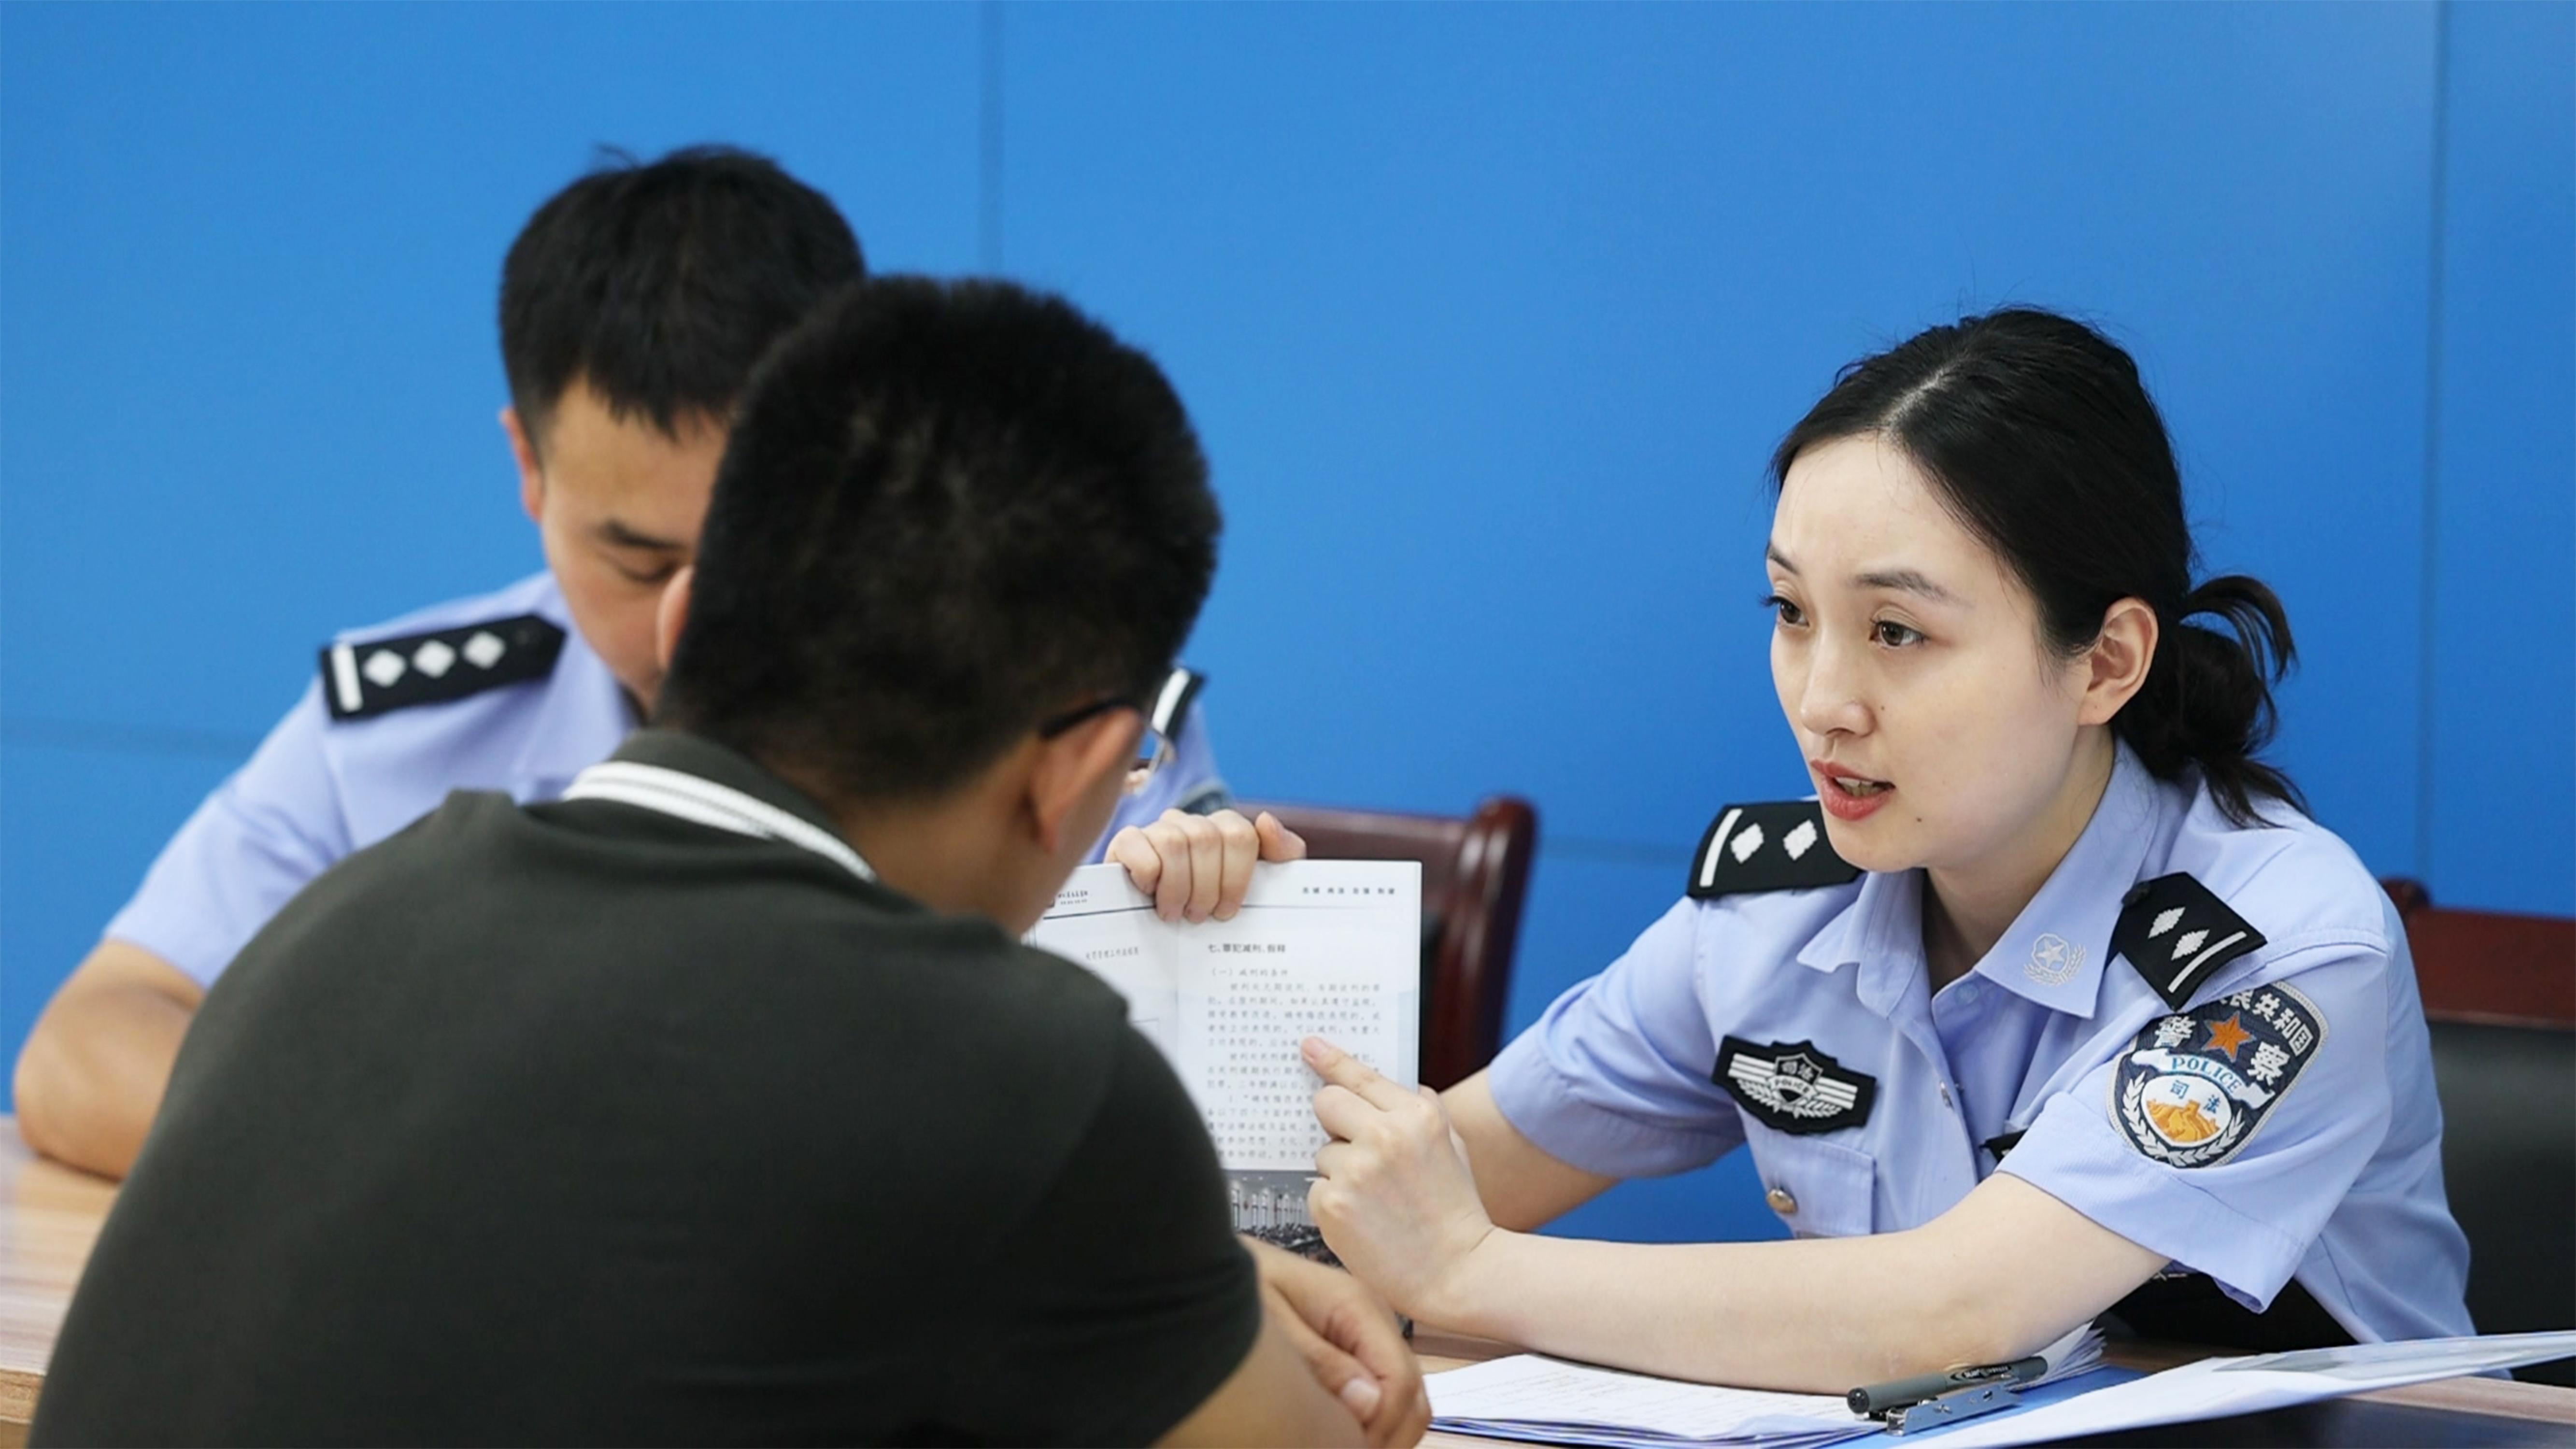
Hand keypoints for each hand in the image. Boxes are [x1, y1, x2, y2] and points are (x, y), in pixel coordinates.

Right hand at [1107, 808, 1305, 921]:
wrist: (1159, 938)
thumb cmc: (1213, 910)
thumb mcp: (1259, 889)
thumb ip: (1282, 854)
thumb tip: (1266, 821)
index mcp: (1224, 830)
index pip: (1240, 835)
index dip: (1236, 878)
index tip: (1227, 911)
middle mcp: (1191, 824)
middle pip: (1206, 839)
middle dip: (1205, 887)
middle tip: (1198, 917)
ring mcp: (1157, 830)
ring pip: (1173, 841)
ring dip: (1176, 887)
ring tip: (1174, 912)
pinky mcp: (1126, 841)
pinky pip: (1136, 842)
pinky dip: (1146, 873)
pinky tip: (1147, 892)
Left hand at [1244, 1238, 1429, 1448]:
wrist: (1213, 1264)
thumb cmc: (1237, 1290)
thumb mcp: (1268, 1325)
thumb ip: (1319, 1363)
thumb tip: (1370, 1405)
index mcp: (1358, 1307)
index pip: (1399, 1380)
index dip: (1381, 1426)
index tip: (1344, 1446)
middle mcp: (1376, 1319)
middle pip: (1413, 1394)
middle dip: (1387, 1435)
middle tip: (1341, 1448)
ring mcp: (1369, 1333)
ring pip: (1405, 1399)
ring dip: (1383, 1431)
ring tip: (1339, 1442)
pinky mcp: (1356, 1345)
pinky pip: (1382, 1392)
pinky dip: (1372, 1420)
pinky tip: (1338, 1430)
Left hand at [1304, 1037, 1498, 1326]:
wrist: (1460, 1272)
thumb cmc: (1456, 1211)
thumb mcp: (1453, 1147)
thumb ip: (1423, 1112)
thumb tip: (1398, 1089)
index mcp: (1418, 1115)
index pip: (1361, 1077)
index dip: (1330, 1059)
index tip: (1308, 1045)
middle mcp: (1384, 1135)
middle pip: (1328, 1103)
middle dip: (1335, 1121)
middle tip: (1354, 1148)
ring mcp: (1355, 1170)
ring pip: (1324, 1153)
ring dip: (1341, 1173)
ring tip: (1376, 1202)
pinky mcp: (1332, 1204)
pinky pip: (1317, 1189)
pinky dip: (1334, 1205)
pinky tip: (1364, 1223)